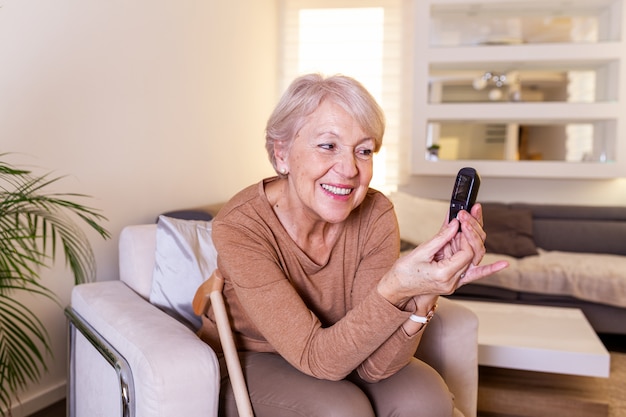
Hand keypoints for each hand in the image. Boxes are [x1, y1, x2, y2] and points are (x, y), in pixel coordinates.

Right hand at [377, 205, 507, 305]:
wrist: (397, 287)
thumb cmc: (404, 271)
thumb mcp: (421, 251)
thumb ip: (441, 238)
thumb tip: (456, 223)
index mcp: (444, 275)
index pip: (466, 253)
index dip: (466, 235)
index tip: (460, 220)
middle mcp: (453, 281)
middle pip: (474, 255)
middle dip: (472, 232)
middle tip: (466, 214)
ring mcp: (456, 282)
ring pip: (474, 259)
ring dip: (475, 239)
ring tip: (472, 218)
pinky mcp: (455, 279)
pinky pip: (475, 274)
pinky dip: (489, 269)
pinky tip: (503, 264)